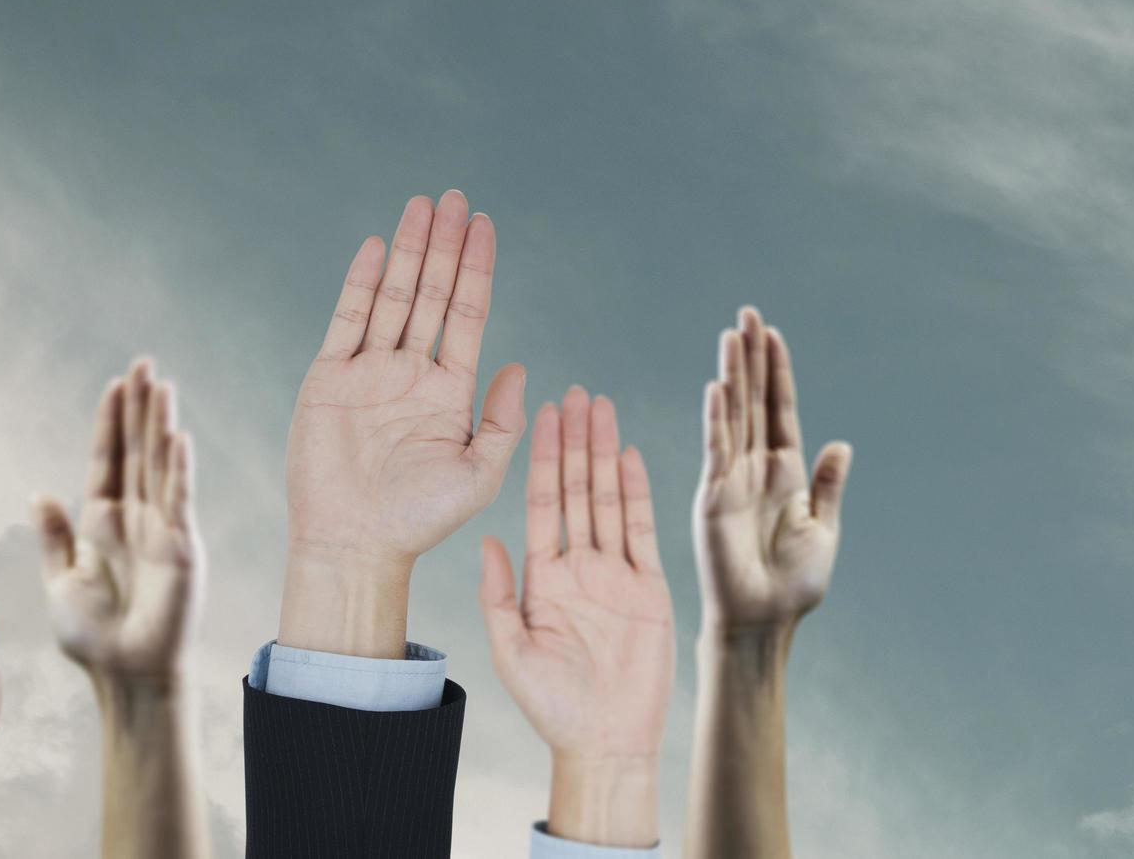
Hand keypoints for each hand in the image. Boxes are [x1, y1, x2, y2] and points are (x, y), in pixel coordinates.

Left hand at [36, 360, 201, 679]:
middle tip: (144, 363)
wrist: (123, 674)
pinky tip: (176, 437)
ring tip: (162, 384)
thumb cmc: (92, 637)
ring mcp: (161, 530)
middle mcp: (136, 519)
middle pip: (137, 451)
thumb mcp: (62, 579)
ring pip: (159, 466)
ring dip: (160, 425)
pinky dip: (178, 469)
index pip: (108, 459)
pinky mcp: (179, 549)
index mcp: (103, 523)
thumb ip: (55, 536)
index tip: (116, 383)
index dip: (112, 421)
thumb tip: (40, 493)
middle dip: (140, 408)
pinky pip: (177, 501)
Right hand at [283, 191, 526, 655]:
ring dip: (409, 251)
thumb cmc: (420, 519)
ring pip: (394, 297)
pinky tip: (379, 246)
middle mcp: (412, 372)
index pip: (468, 314)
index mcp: (450, 390)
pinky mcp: (329, 378)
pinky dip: (363, 283)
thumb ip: (501, 421)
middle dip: (445, 246)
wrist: (355, 544)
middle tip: (457, 198)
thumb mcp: (479, 474)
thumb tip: (520, 365)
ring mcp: (369, 372)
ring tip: (423, 206)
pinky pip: (348, 320)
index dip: (477, 269)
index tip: (486, 226)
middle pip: (433, 294)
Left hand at [481, 387, 673, 846]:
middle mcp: (579, 566)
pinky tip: (629, 455)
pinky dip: (637, 493)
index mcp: (543, 577)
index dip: (544, 458)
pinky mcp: (648, 588)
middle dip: (576, 441)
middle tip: (575, 393)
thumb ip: (498, 596)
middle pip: (578, 490)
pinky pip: (642, 531)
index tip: (541, 414)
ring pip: (610, 500)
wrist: (605, 740)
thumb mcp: (512, 649)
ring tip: (601, 408)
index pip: (543, 503)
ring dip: (605, 454)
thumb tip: (485, 541)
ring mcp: (615, 574)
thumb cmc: (553, 705)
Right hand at [697, 307, 852, 630]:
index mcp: (785, 473)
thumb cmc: (794, 585)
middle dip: (751, 357)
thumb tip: (842, 443)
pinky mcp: (714, 498)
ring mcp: (732, 479)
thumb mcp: (823, 529)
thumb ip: (828, 486)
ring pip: (733, 415)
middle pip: (753, 400)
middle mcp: (756, 468)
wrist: (766, 621)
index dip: (777, 371)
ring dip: (732, 375)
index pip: (780, 410)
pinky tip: (718, 387)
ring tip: (731, 334)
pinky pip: (717, 451)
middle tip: (747, 313)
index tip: (773, 332)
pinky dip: (717, 419)